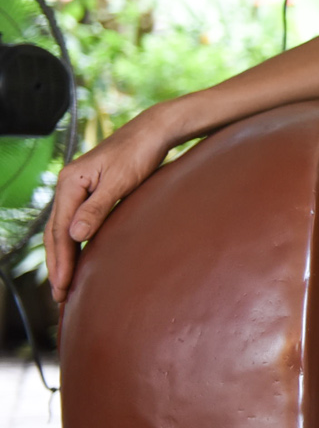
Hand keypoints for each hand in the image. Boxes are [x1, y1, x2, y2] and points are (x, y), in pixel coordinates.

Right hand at [44, 115, 175, 304]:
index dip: (61, 260)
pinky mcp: (91, 191)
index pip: (59, 230)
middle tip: (60, 295)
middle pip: (56, 232)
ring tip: (66, 283)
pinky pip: (77, 222)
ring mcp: (78, 189)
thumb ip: (97, 208)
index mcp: (69, 183)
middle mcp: (68, 186)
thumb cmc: (139, 154)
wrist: (153, 132)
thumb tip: (75, 236)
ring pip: (64, 229)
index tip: (63, 285)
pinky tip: (80, 257)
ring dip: (64, 256)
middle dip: (58, 264)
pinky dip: (75, 242)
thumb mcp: (119, 182)